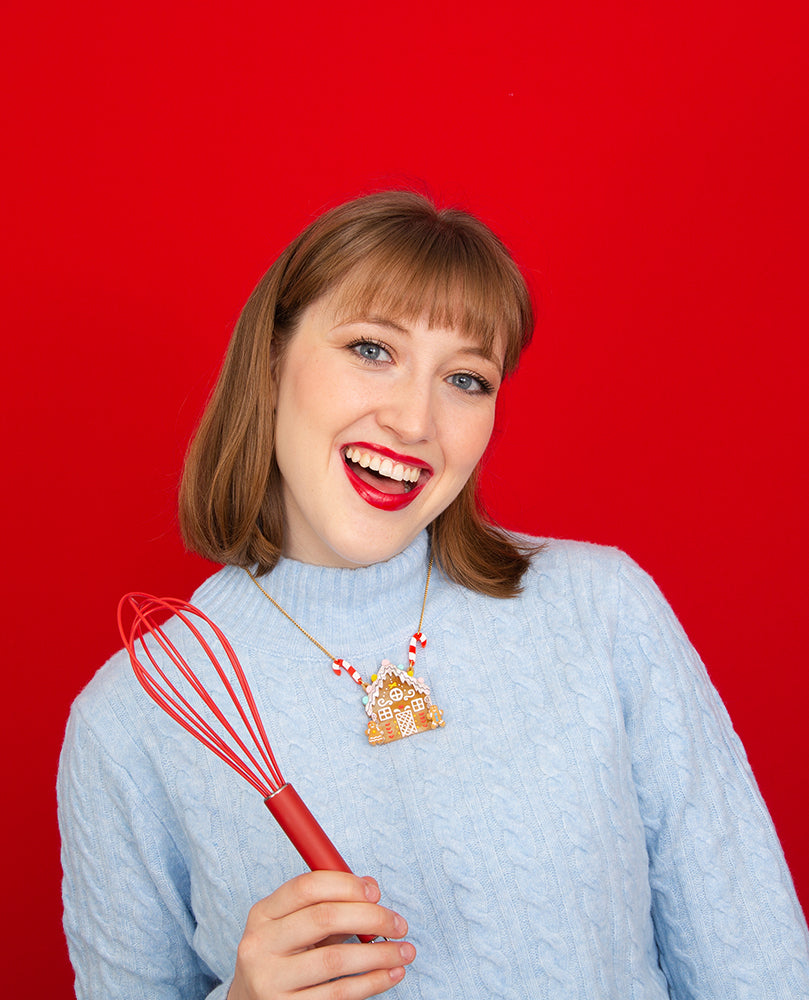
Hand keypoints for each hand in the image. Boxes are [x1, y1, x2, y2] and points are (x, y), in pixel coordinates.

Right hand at [228, 871, 414, 998]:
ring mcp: (271, 981)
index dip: (346, 884)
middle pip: (323, 918)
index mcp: (263, 914)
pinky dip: (371, 982)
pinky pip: (338, 995)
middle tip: (399, 924)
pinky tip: (390, 974)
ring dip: (379, 954)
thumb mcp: (295, 926)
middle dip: (370, 917)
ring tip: (404, 951)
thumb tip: (370, 887)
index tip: (376, 892)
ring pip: (335, 960)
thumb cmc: (283, 957)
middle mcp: (261, 945)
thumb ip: (329, 905)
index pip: (307, 887)